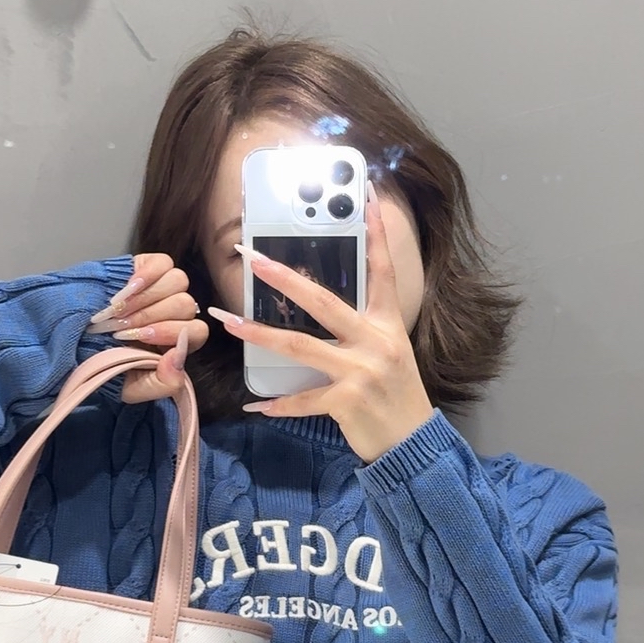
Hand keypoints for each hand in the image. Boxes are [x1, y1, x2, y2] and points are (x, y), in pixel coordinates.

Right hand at [86, 253, 207, 404]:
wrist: (71, 339)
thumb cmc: (105, 364)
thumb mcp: (133, 387)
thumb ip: (163, 383)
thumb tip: (178, 357)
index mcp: (177, 341)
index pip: (198, 331)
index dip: (171, 332)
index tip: (141, 337)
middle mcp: (175, 312)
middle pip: (185, 304)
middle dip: (150, 316)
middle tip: (120, 326)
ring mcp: (164, 287)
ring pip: (178, 282)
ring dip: (146, 297)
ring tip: (118, 309)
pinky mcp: (148, 267)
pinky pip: (163, 263)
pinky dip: (146, 275)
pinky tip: (126, 288)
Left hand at [207, 185, 433, 462]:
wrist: (413, 443)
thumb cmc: (397, 395)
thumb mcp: (390, 352)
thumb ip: (361, 328)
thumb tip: (320, 306)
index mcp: (387, 325)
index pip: (382, 272)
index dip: (376, 234)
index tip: (367, 198)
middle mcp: (376, 342)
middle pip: (323, 302)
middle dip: (284, 278)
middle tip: (252, 257)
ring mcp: (361, 372)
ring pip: (300, 346)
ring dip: (260, 334)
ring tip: (230, 322)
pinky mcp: (347, 402)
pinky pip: (302, 399)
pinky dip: (278, 405)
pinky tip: (255, 404)